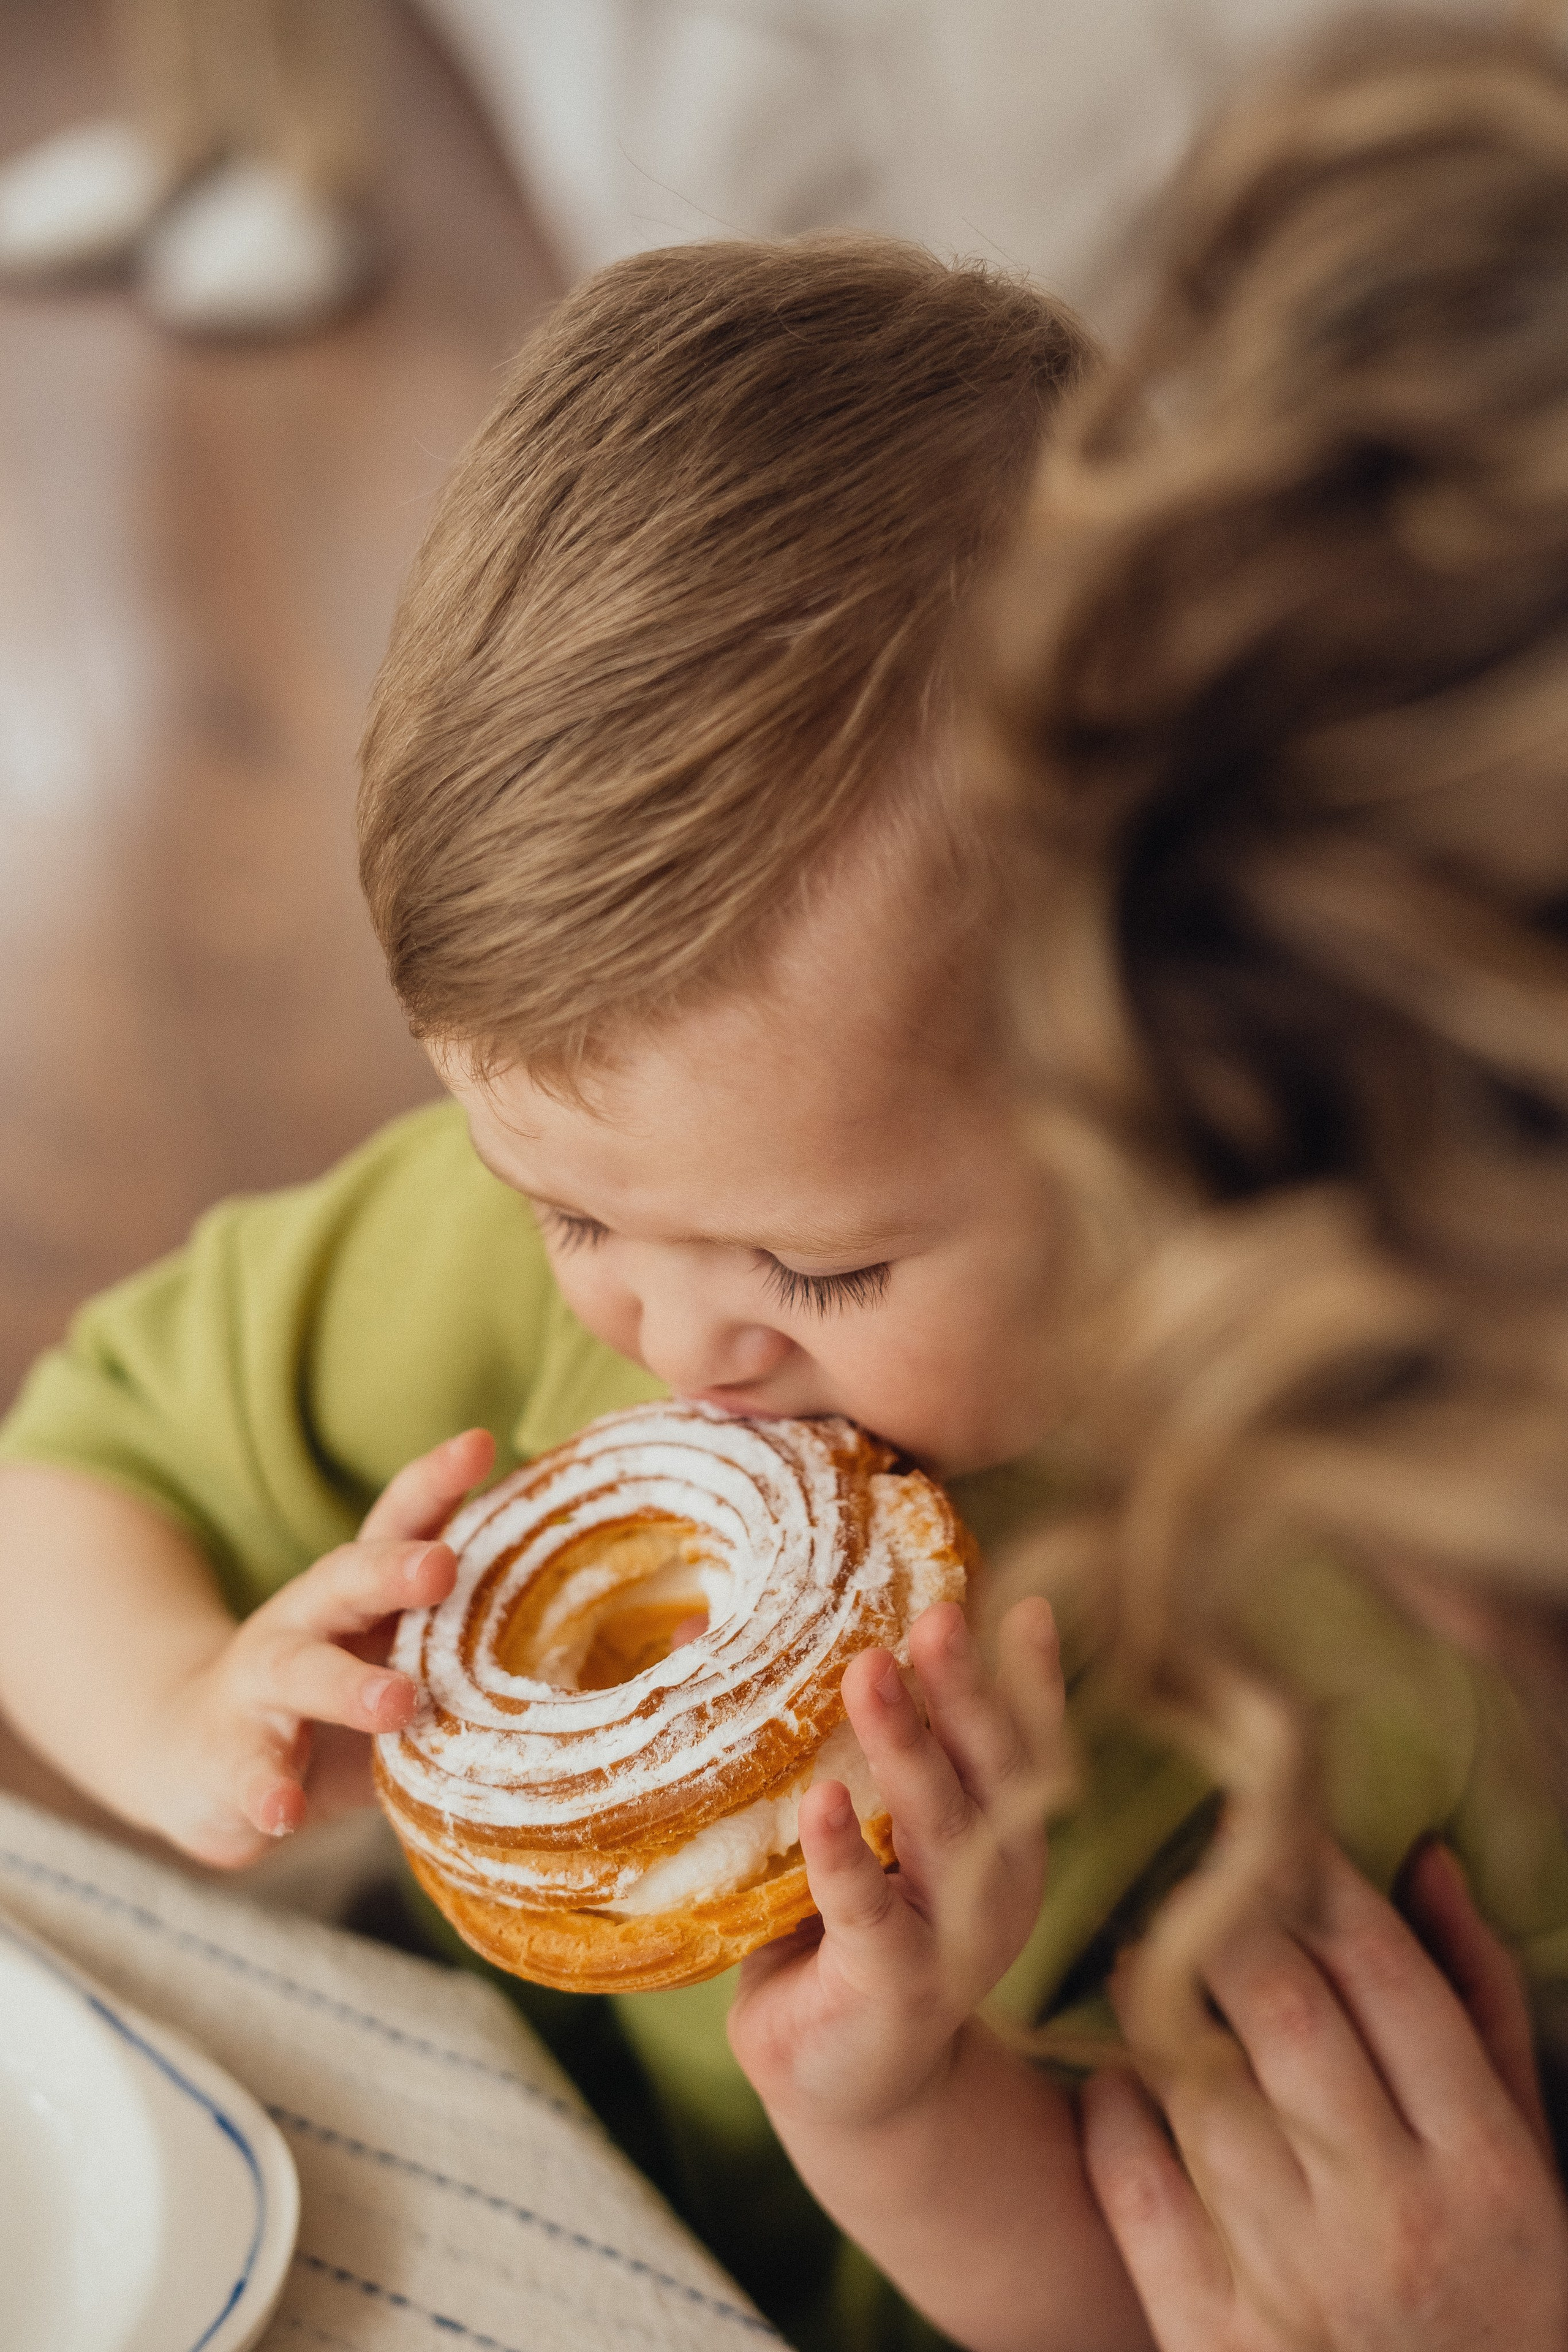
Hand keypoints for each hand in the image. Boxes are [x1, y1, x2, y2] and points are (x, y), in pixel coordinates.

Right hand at [131, 1427, 493, 1866]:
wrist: (197, 1755)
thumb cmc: (331, 1703)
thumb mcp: (394, 1660)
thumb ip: (460, 1647)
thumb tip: (599, 1637)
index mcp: (360, 1593)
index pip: (400, 1523)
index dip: (435, 1482)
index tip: (479, 1443)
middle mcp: (308, 1620)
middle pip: (347, 1578)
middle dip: (393, 1568)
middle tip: (441, 1566)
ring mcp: (260, 1686)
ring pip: (299, 1671)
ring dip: (347, 1685)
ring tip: (394, 1702)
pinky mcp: (229, 1754)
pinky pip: (248, 1771)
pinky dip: (265, 1790)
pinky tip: (283, 1811)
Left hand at [729, 1596, 1064, 2131]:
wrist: (843, 2085)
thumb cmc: (836, 1933)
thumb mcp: (837, 1831)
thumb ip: (793, 1739)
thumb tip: (693, 1628)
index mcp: (997, 1830)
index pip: (1018, 1740)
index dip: (1026, 1676)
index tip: (1018, 1602)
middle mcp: (997, 1875)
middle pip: (990, 1767)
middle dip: (964, 1688)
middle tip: (937, 1617)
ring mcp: (956, 1933)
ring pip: (939, 1824)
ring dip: (906, 1744)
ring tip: (870, 1669)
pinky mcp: (898, 1983)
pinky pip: (868, 1909)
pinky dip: (843, 1853)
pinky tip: (821, 1800)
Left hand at [1083, 1842, 1567, 2351]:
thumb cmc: (1503, 2281)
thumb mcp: (1528, 2148)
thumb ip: (1480, 1999)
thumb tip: (1421, 1854)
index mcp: (1481, 2161)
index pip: (1383, 1971)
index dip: (1315, 1874)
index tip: (1271, 1823)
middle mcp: (1390, 2215)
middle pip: (1279, 2008)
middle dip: (1219, 1916)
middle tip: (1189, 1877)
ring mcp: (1295, 2281)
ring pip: (1195, 2087)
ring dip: (1151, 1997)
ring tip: (1140, 1957)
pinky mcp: (1211, 2336)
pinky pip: (1133, 2188)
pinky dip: (1111, 2111)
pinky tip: (1114, 2073)